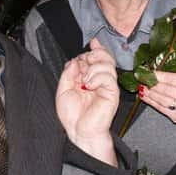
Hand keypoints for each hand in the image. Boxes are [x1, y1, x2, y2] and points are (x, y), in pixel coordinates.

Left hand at [55, 38, 118, 165]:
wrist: (79, 132)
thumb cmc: (73, 116)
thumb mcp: (63, 90)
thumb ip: (69, 73)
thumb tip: (76, 60)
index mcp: (90, 78)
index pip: (97, 58)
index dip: (96, 48)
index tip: (92, 42)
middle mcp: (100, 80)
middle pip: (105, 57)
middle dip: (95, 54)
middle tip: (85, 62)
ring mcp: (107, 86)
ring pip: (107, 64)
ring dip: (93, 67)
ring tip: (84, 80)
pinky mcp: (112, 93)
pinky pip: (108, 76)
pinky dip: (97, 77)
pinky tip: (89, 85)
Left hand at [138, 71, 175, 131]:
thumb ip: (174, 77)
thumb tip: (153, 73)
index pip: (173, 79)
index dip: (159, 76)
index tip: (149, 72)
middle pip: (166, 90)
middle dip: (152, 84)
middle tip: (142, 79)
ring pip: (162, 100)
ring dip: (149, 93)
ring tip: (142, 87)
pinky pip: (160, 108)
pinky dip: (150, 101)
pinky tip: (144, 96)